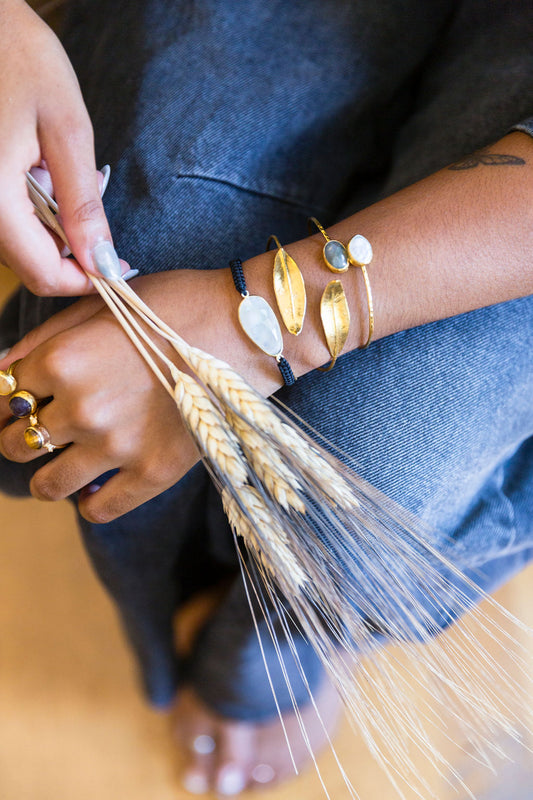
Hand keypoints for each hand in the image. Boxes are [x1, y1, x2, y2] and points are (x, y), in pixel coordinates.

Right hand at [0, 0, 122, 295]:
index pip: (43, 274)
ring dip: (55, 229)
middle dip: (73, 253)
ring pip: (19, 244)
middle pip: (30, 264)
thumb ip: (83, 205)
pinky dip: (35, 208)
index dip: (85, 280)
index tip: (119, 267)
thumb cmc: (21, 58)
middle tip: (100, 216)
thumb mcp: (67, 131)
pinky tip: (44, 169)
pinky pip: (7, 219)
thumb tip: (103, 263)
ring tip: (67, 175)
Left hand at [0, 269, 280, 522]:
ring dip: (45, 479)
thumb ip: (46, 337)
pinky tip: (94, 490)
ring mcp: (116, 445)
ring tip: (58, 470)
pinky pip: (98, 509)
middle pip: (14, 443)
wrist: (245, 329)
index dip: (6, 401)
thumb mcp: (103, 304)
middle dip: (17, 439)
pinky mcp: (153, 472)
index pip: (3, 394)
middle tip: (38, 435)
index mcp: (61, 359)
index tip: (17, 405)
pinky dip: (88, 503)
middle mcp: (80, 407)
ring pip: (48, 484)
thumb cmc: (175, 306)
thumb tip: (4, 367)